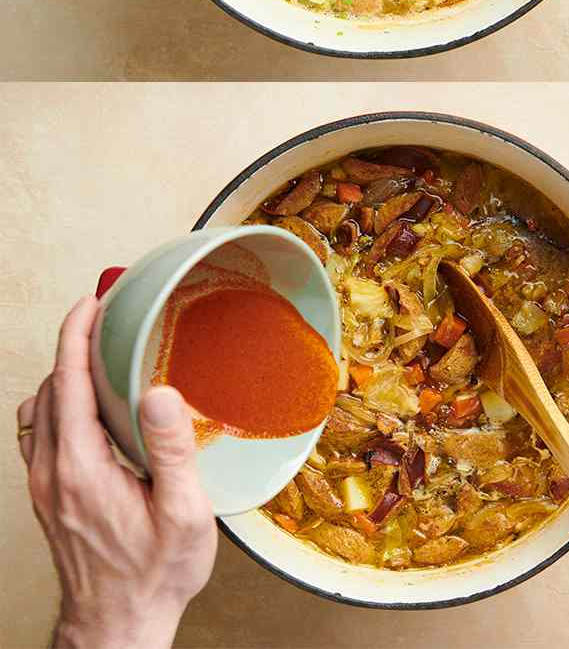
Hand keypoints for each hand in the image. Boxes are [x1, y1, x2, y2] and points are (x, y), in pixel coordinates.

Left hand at [17, 295, 215, 648]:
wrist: (117, 624)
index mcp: (82, 469)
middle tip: (109, 320)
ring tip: (101, 359)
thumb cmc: (155, 574)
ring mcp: (43, 488)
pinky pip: (39, 437)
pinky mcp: (46, 499)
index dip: (77, 334)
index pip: (68, 383)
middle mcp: (52, 474)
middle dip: (74, 347)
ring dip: (64, 378)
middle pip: (48, 391)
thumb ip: (168, 449)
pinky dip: (59, 408)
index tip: (93, 301)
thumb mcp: (182, 513)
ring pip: (37, 414)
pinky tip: (91, 411)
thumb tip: (159, 391)